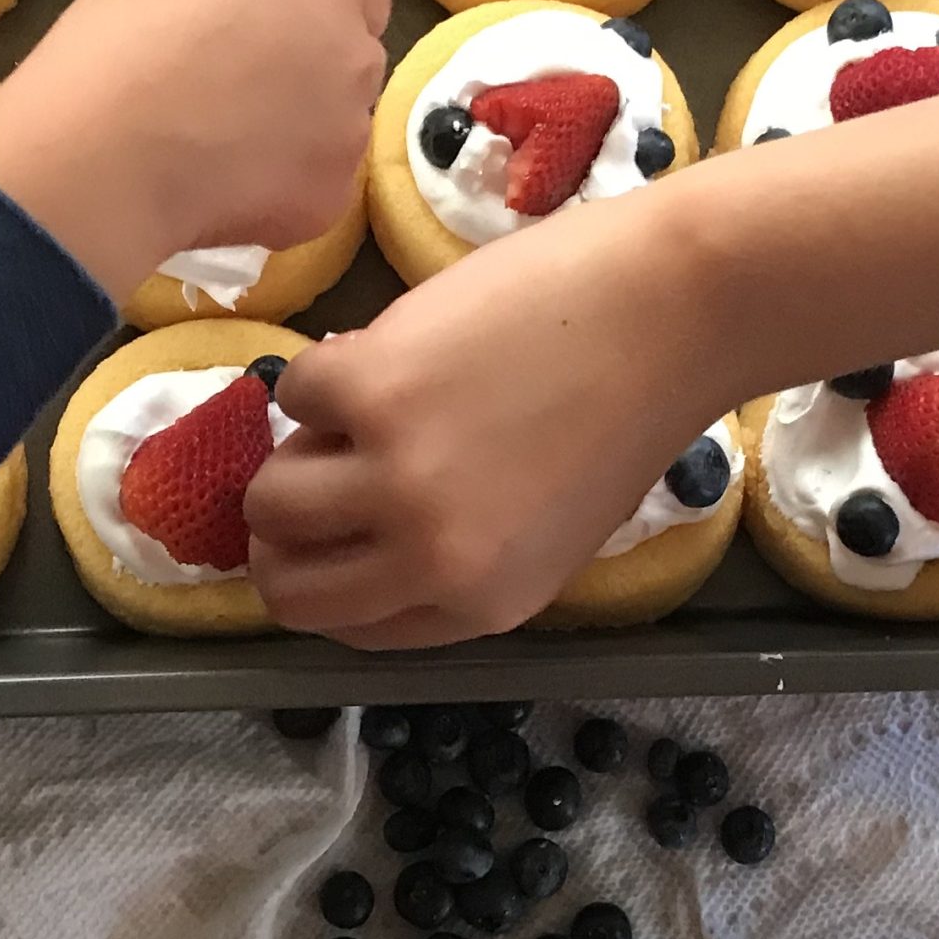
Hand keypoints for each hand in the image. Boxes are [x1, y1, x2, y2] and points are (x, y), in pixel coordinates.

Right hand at [0, 0, 389, 305]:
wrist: (102, 152)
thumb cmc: (115, 47)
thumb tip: (235, 22)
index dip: (318, 18)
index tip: (277, 37)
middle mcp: (353, 51)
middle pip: (355, 64)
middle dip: (314, 77)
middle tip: (247, 97)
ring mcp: (349, 131)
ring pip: (339, 132)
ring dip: (301, 138)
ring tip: (228, 154)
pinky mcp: (331, 200)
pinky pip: (314, 192)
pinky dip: (280, 194)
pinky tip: (223, 194)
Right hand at [247, 189, 723, 644]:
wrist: (669, 309)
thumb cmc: (627, 412)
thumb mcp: (552, 534)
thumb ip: (459, 558)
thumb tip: (357, 542)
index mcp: (481, 607)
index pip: (346, 630)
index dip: (329, 580)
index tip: (328, 537)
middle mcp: (429, 561)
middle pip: (288, 587)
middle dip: (285, 538)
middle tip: (312, 477)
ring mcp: (391, 477)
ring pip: (269, 500)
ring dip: (295, 453)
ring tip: (353, 414)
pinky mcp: (366, 390)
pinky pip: (296, 393)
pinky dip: (328, 370)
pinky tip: (390, 350)